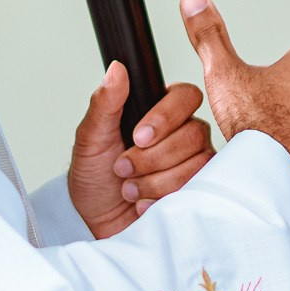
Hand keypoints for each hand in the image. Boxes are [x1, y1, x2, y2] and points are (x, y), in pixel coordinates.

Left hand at [67, 62, 214, 238]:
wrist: (93, 221)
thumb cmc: (93, 176)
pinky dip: (162, 198)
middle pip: (194, 133)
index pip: (186, 96)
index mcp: (161, 111)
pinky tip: (142, 203)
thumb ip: (105, 103)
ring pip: (197, 163)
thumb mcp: (91, 138)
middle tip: (122, 168)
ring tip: (129, 189)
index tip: (138, 136)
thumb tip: (116, 69)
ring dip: (155, 181)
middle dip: (153, 157)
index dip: (166, 117)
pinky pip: (196, 188)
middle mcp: (183, 133)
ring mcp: (193, 162)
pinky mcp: (195, 190)